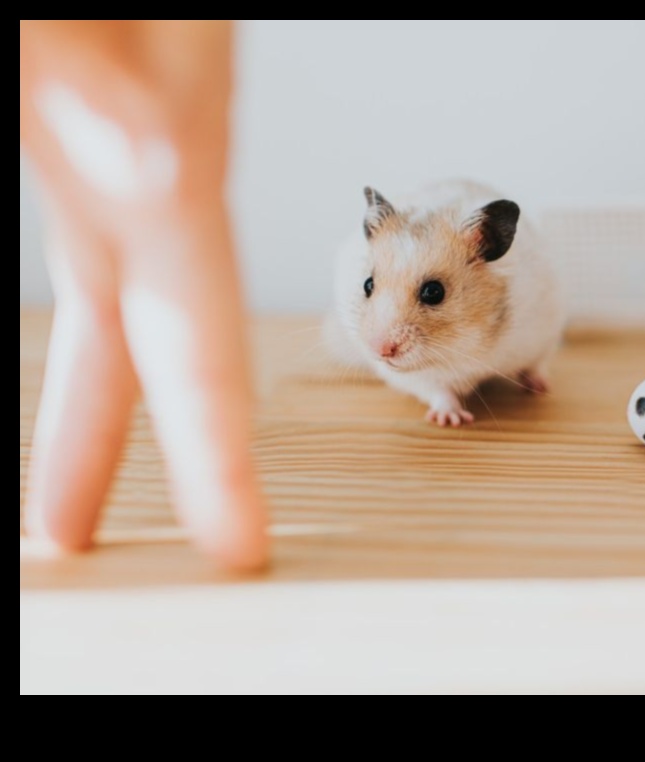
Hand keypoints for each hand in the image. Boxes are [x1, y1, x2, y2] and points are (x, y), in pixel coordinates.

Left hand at [20, 21, 267, 567]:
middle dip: (133, 455)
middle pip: (156, 336)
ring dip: (94, 405)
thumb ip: (87, 67)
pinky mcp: (85, 113)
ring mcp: (121, 134)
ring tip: (64, 502)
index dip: (217, 447)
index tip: (242, 549)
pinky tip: (77, 341)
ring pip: (117, 299)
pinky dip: (85, 327)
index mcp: (160, 132)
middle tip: (116, 556)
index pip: (193, 323)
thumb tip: (147, 166)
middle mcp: (154, 150)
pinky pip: (96, 248)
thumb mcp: (68, 20)